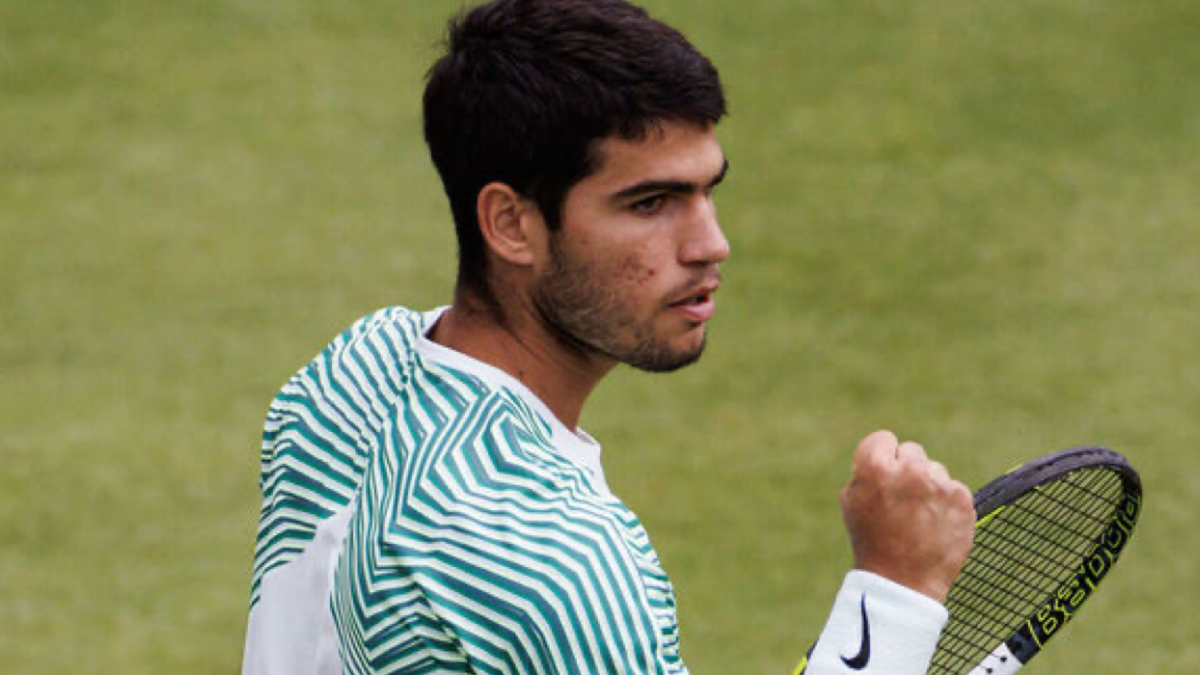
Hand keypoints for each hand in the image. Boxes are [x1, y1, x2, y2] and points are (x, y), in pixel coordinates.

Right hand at [840, 430, 974, 602]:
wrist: (902, 582)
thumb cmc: (871, 540)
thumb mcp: (851, 500)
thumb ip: (866, 470)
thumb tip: (887, 453)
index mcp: (875, 466)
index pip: (883, 438)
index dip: (881, 457)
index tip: (882, 476)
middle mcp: (910, 469)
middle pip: (911, 450)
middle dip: (905, 469)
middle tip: (900, 499)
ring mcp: (939, 483)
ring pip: (934, 470)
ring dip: (927, 486)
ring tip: (918, 517)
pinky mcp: (963, 499)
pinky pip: (953, 488)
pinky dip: (946, 503)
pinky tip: (934, 523)